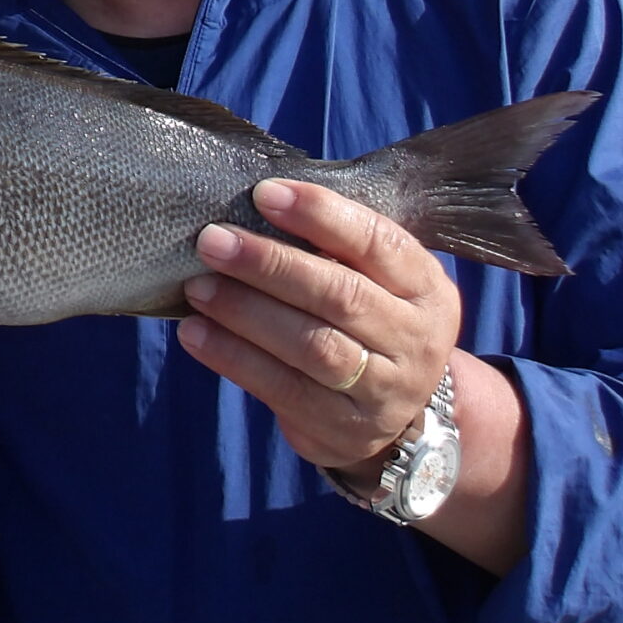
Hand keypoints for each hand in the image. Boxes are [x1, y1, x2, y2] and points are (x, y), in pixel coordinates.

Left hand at [175, 179, 459, 481]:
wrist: (399, 414)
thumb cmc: (367, 321)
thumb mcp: (376, 281)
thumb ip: (334, 248)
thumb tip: (252, 205)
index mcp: (425, 288)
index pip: (379, 243)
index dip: (322, 215)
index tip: (264, 194)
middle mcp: (414, 339)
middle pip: (341, 297)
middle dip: (271, 265)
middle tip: (213, 241)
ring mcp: (385, 390)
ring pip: (312, 346)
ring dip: (246, 313)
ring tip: (199, 287)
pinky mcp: (343, 428)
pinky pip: (283, 389)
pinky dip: (234, 358)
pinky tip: (197, 333)